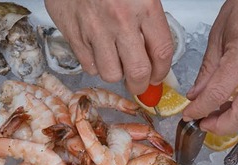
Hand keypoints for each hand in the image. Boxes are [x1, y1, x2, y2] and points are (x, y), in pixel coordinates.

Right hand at [44, 0, 173, 94]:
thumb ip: (151, 19)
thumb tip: (157, 53)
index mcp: (144, 6)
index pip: (162, 52)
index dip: (162, 71)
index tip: (159, 75)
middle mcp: (121, 21)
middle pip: (137, 72)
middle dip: (141, 84)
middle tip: (140, 82)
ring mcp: (95, 29)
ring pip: (110, 73)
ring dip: (116, 73)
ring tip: (117, 63)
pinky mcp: (74, 34)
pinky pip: (88, 65)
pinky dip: (95, 65)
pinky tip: (98, 52)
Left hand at [182, 0, 237, 134]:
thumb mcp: (218, 35)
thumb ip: (207, 70)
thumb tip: (196, 95)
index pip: (218, 94)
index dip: (200, 110)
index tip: (190, 115)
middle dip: (221, 126)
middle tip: (205, 124)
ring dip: (237, 121)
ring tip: (218, 117)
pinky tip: (235, 106)